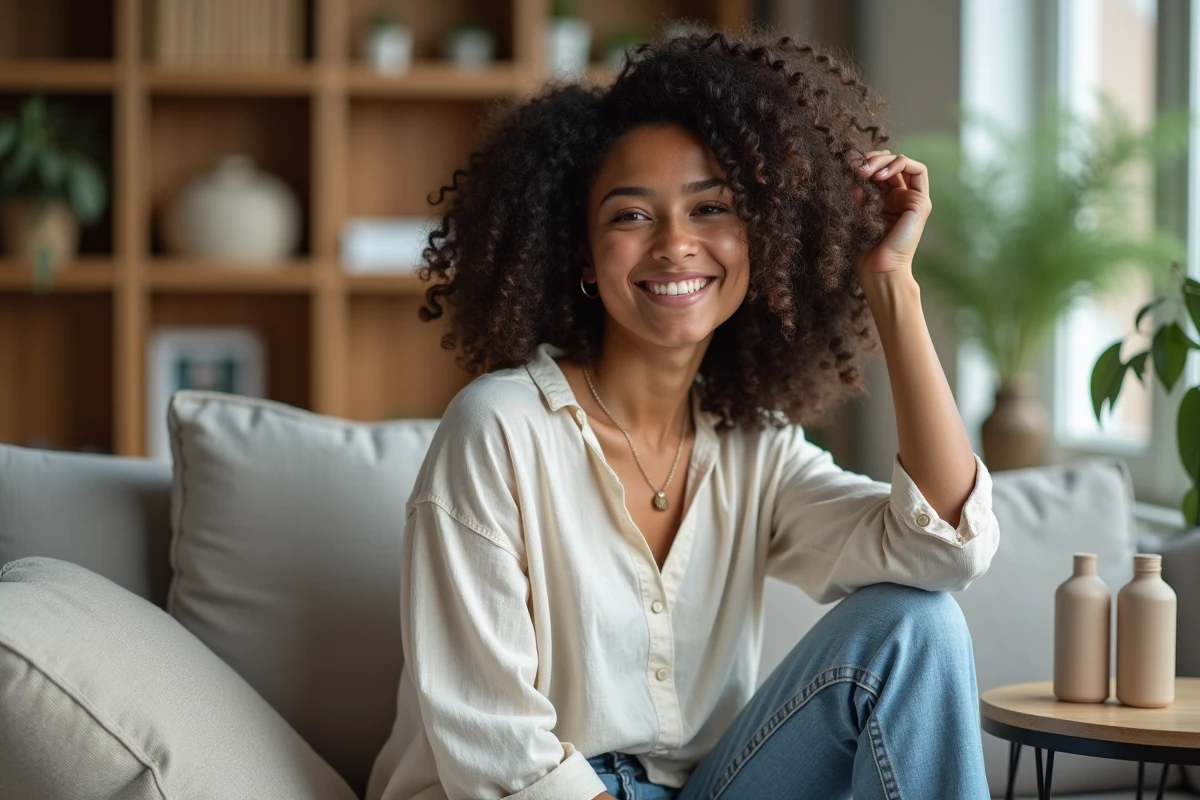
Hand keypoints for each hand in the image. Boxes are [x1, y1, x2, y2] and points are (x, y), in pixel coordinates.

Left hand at [851, 149, 931, 281]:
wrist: (878, 271)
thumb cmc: (864, 250)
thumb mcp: (855, 213)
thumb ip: (856, 192)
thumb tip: (853, 172)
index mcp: (884, 202)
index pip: (878, 170)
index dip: (865, 163)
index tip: (848, 168)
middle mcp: (900, 198)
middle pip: (889, 163)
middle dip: (872, 159)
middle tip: (856, 167)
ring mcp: (912, 199)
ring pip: (903, 162)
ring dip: (883, 159)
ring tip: (865, 170)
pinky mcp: (920, 202)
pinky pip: (917, 169)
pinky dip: (898, 163)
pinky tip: (879, 175)